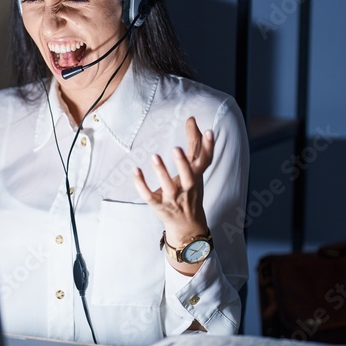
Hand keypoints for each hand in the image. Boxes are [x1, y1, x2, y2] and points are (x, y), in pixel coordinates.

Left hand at [133, 117, 214, 268]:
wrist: (188, 226)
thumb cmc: (190, 192)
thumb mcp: (196, 170)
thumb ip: (194, 145)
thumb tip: (192, 119)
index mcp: (197, 177)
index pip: (206, 161)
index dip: (209, 147)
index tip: (209, 131)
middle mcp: (187, 188)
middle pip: (189, 177)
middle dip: (184, 163)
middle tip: (177, 148)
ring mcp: (172, 198)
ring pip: (168, 187)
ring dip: (161, 172)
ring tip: (155, 156)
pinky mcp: (158, 205)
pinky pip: (149, 196)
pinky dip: (141, 184)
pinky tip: (135, 171)